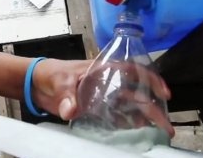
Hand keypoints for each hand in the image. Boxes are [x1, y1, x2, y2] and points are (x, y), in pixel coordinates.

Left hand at [31, 59, 174, 136]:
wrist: (37, 83)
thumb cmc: (51, 73)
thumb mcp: (60, 80)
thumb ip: (66, 95)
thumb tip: (70, 110)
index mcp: (104, 69)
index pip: (133, 71)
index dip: (151, 80)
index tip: (164, 93)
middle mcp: (108, 83)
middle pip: (136, 94)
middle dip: (154, 108)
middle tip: (166, 125)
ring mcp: (103, 97)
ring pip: (130, 107)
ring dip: (144, 119)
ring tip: (158, 132)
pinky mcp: (96, 109)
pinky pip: (117, 118)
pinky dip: (128, 125)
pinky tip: (139, 134)